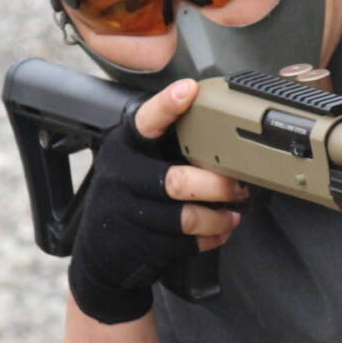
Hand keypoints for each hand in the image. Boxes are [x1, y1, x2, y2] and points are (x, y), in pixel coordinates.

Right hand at [68, 79, 249, 324]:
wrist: (101, 253)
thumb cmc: (128, 196)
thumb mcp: (134, 163)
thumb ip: (165, 146)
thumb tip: (222, 138)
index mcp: (123, 147)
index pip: (144, 122)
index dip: (167, 106)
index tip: (189, 90)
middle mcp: (122, 177)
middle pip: (177, 181)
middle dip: (216, 186)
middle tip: (239, 186)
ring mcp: (130, 213)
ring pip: (187, 217)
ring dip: (219, 218)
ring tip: (234, 214)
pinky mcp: (142, 243)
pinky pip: (187, 241)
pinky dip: (211, 238)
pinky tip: (218, 230)